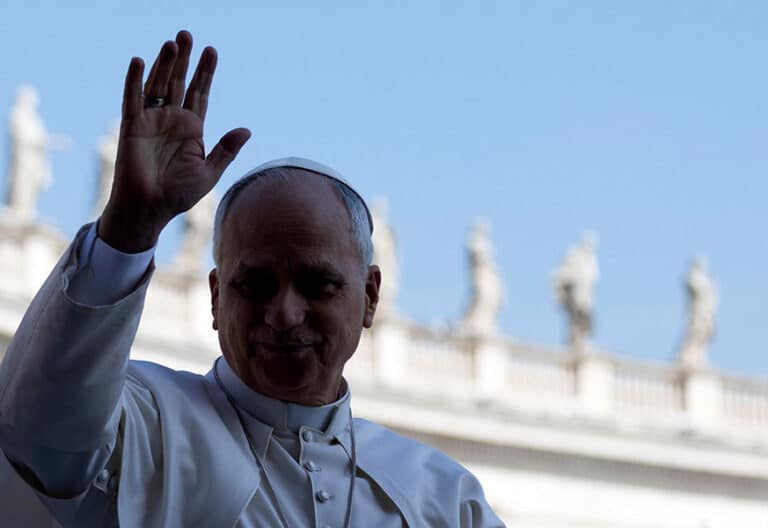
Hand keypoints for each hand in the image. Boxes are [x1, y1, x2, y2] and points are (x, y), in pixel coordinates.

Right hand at [99, 30, 250, 251]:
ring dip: (164, 64)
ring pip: (158, 85)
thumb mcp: (209, 172)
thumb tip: (247, 130)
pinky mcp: (132, 126)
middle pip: (179, 82)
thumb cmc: (178, 195)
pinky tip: (140, 61)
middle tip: (188, 35)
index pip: (200, 94)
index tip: (212, 51)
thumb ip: (226, 150)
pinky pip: (133, 98)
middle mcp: (171, 120)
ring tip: (173, 43)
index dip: (205, 73)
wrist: (150, 209)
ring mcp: (151, 121)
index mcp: (191, 129)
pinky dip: (135, 80)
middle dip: (184, 60)